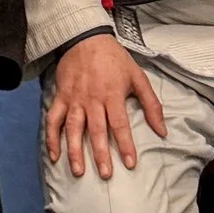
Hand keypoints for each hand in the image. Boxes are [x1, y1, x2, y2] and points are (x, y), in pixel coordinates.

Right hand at [42, 30, 167, 180]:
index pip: (119, 124)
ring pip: (73, 128)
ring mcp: (74, 99)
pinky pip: (53, 119)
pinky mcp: (60, 97)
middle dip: (100, 154)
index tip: (129, 164)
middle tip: (105, 175)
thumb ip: (151, 105)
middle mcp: (92, 100)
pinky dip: (51, 137)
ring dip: (74, 150)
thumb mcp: (138, 77)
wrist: (84, 37)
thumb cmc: (114, 59)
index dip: (125, 145)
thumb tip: (162, 132)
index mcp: (112, 95)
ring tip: (78, 171)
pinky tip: (54, 155)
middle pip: (96, 130)